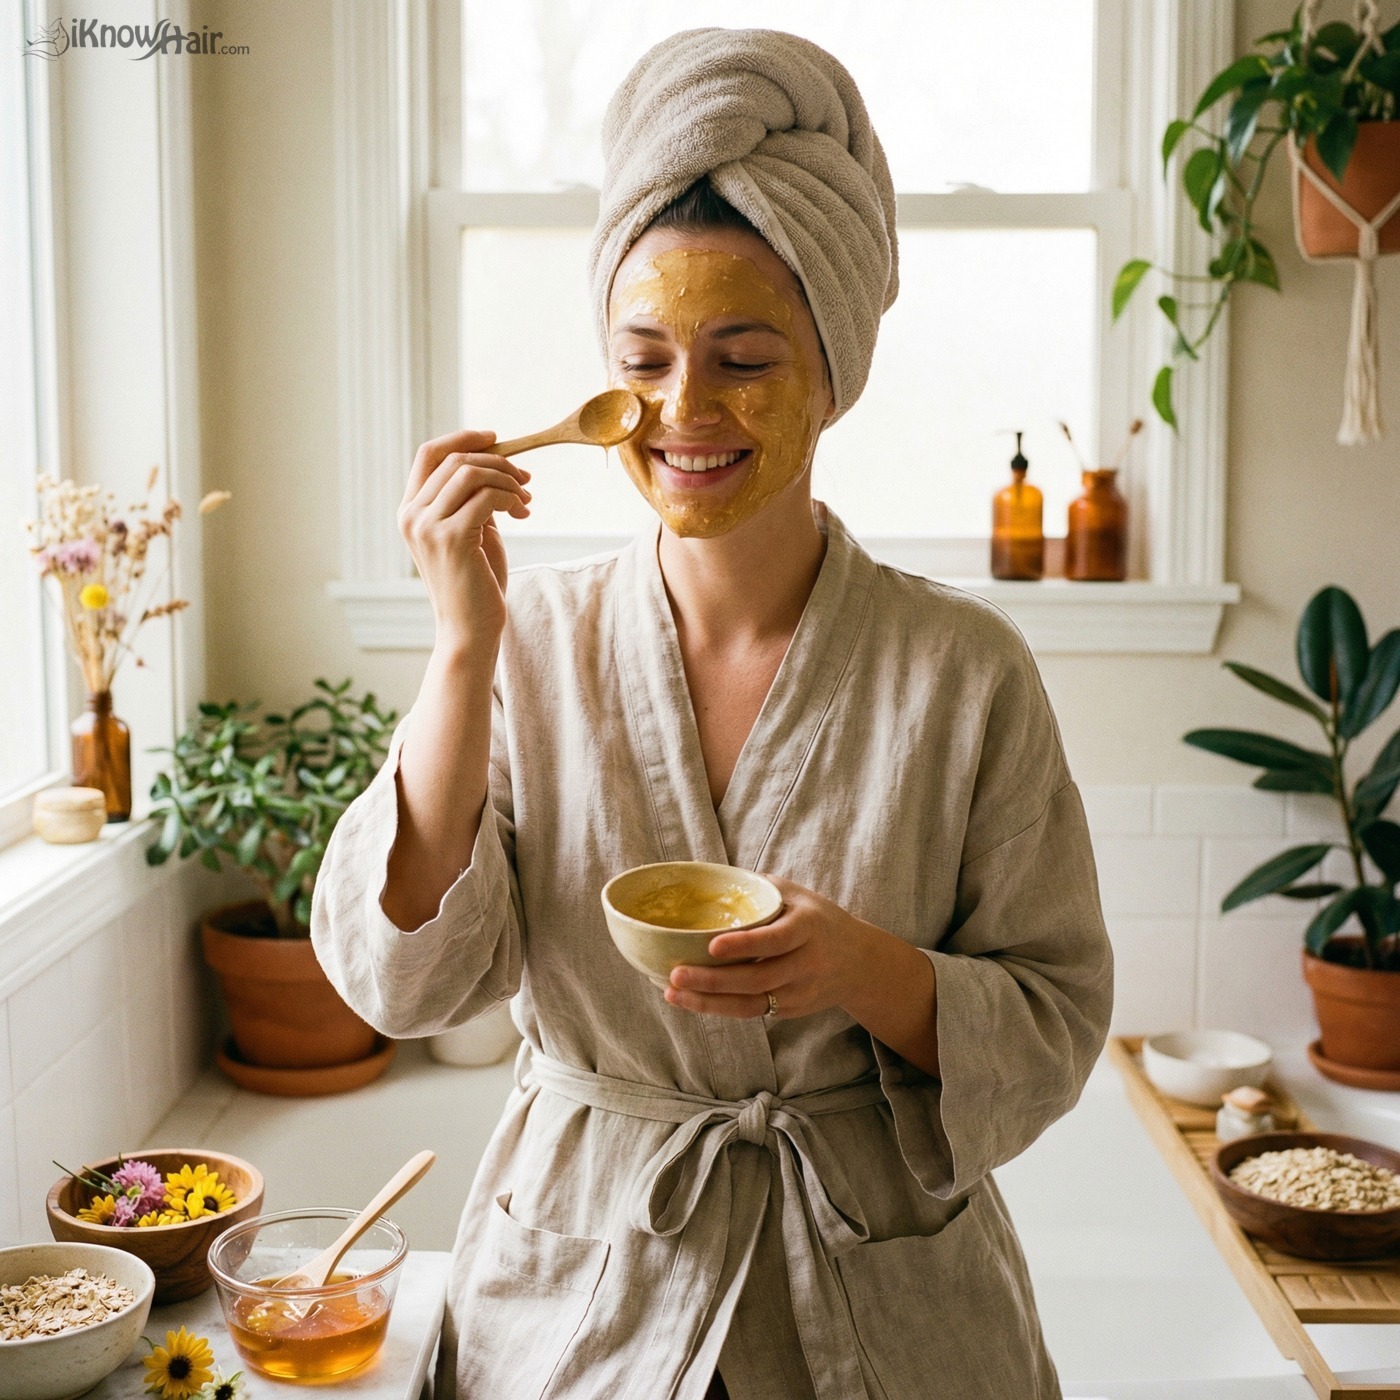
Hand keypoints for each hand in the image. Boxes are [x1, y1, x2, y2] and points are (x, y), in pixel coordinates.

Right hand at [397, 429, 531, 652]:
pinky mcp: (451, 539)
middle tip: (526, 479)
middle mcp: (411, 515)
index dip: (463, 437)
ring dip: (507, 480)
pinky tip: (523, 512)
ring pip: (471, 472)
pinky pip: (486, 497)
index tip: (496, 438)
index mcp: (410, 511)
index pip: (429, 454)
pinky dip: (510, 497)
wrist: (470, 630)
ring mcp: (427, 527)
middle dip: (498, 462)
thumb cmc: (475, 584)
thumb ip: (473, 500)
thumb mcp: (471, 532)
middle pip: (455, 459)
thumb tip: (496, 465)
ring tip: (526, 500)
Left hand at [664, 875, 877, 1021]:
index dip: (744, 945)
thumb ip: (760, 889)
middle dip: (713, 981)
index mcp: (808, 928)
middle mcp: (807, 964)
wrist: (860, 962)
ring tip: (673, 994)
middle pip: (757, 978)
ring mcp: (800, 992)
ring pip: (751, 1003)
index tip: (712, 946)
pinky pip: (752, 1012)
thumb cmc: (819, 920)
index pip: (775, 939)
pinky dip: (720, 1008)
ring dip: (709, 1002)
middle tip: (676, 975)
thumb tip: (711, 875)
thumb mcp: (799, 896)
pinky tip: (692, 1000)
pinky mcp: (791, 1010)